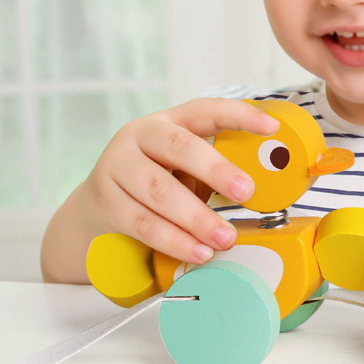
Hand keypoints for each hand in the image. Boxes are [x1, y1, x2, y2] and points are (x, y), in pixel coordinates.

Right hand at [84, 98, 278, 264]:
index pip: (205, 110)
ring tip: (225, 238)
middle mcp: (140, 136)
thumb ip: (212, 171)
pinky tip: (198, 253)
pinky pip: (144, 223)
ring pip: (161, 191)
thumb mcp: (181, 168)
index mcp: (168, 121)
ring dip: (198, 218)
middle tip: (247, 193)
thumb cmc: (152, 183)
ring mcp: (117, 166)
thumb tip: (259, 189)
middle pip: (180, 147)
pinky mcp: (106, 202)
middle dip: (217, 170)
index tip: (270, 127)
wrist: (92, 209)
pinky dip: (175, 241)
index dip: (239, 115)